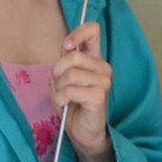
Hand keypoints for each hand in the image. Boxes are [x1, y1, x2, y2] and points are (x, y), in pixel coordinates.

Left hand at [52, 22, 112, 158]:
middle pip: (73, 56)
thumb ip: (64, 60)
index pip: (93, 31)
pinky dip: (61, 98)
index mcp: (94, 58)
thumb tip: (66, 47)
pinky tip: (66, 105)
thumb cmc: (72, 103)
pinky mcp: (99, 96)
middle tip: (59, 86)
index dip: (77, 33)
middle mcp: (103, 67)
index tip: (66, 46)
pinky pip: (70, 90)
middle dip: (57, 72)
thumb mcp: (63, 77)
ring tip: (63, 97)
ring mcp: (103, 81)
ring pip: (70, 74)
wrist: (82, 131)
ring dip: (58, 88)